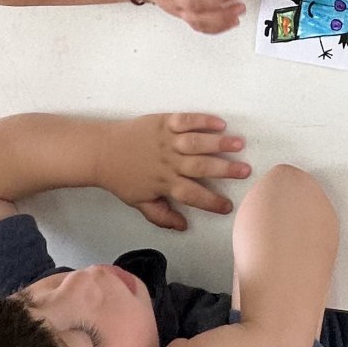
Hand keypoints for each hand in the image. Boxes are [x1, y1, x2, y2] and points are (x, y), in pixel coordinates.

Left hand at [96, 112, 251, 229]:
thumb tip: (184, 227)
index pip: (192, 195)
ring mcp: (167, 140)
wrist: (101, 151)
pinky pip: (186, 120)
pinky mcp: (163, 122)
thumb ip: (161, 216)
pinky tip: (220, 122)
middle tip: (245, 170)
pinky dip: (203, 120)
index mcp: (164, 183)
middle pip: (201, 166)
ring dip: (219, 142)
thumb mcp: (139, 202)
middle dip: (225, 169)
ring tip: (239, 144)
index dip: (211, 201)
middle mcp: (169, 162)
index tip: (228, 206)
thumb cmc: (121, 178)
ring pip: (197, 142)